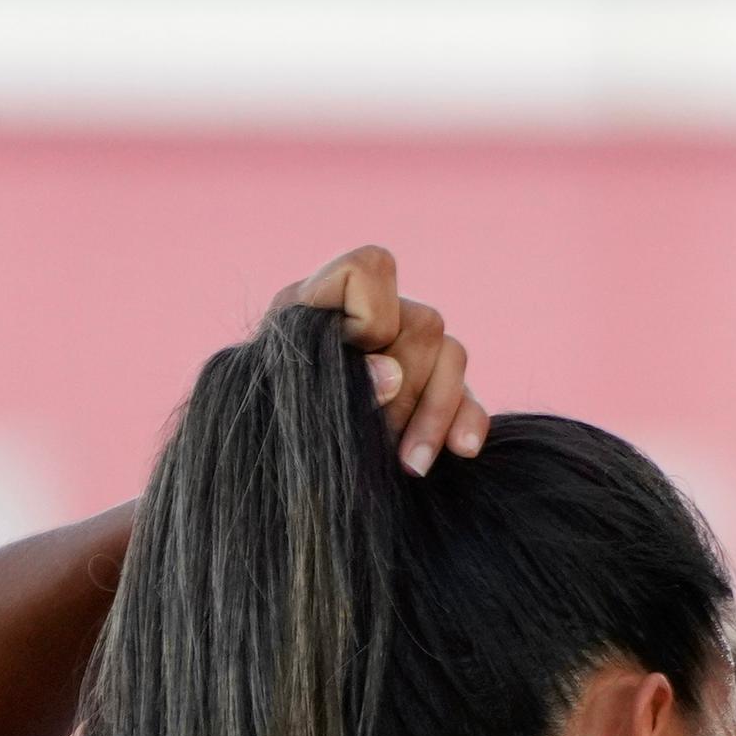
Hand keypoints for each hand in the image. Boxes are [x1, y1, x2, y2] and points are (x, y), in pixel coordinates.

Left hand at [267, 245, 491, 474]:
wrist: (268, 467)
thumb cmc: (264, 420)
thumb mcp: (282, 389)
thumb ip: (333, 376)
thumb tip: (388, 377)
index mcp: (326, 299)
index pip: (371, 269)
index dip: (370, 314)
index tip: (351, 354)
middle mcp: (377, 317)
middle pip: (423, 324)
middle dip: (403, 390)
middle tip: (374, 437)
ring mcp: (412, 354)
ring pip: (453, 356)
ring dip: (434, 416)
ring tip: (410, 467)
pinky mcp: (437, 394)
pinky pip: (470, 397)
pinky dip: (467, 422)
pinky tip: (461, 451)